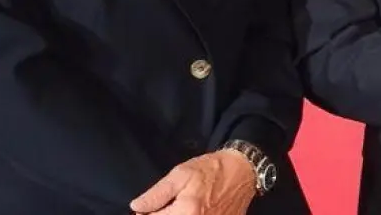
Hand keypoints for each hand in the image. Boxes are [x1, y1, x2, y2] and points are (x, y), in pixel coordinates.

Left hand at [129, 150, 256, 214]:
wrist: (243, 171)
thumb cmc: (211, 170)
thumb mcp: (181, 174)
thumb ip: (157, 194)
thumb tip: (137, 207)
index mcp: (185, 214)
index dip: (147, 213)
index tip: (148, 207)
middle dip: (164, 214)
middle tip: (168, 207)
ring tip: (182, 208)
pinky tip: (197, 210)